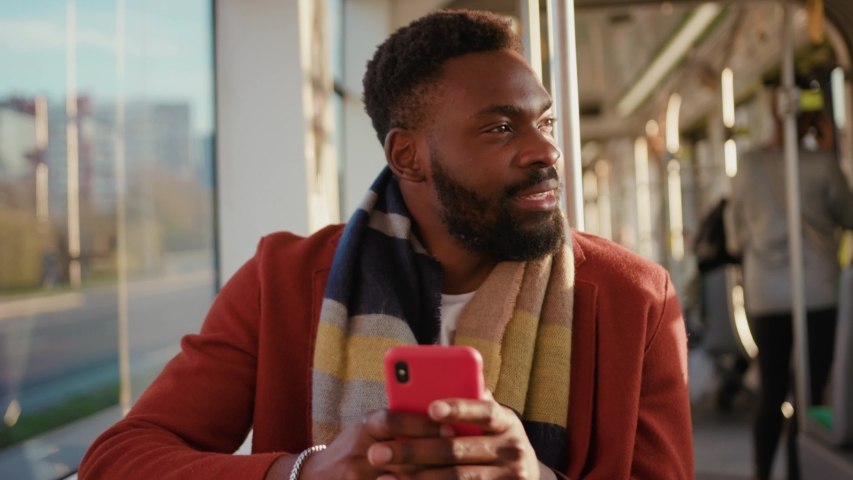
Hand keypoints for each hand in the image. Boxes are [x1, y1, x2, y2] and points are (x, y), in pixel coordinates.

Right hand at [265, 409, 442, 479]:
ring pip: (401, 478)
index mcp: (364, 427)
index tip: (449, 423)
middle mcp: (359, 452)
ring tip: (455, 470)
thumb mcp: (370, 425)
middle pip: (402, 454)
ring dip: (429, 475)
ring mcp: (358, 477)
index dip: (421, 423)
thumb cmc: (355, 446)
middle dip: (433, 452)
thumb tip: (440, 410)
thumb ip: (398, 420)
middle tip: (460, 450)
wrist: (319, 476)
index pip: (392, 420)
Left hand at [366, 396, 555, 479]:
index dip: (458, 408)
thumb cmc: (495, 439)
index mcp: (507, 421)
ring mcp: (508, 477)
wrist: (524, 477)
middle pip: (456, 449)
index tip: (431, 408)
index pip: (484, 411)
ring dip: (416, 477)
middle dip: (413, 451)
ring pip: (454, 478)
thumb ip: (472, 401)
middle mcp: (513, 449)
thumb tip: (443, 377)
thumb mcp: (492, 420)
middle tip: (377, 453)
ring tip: (383, 476)